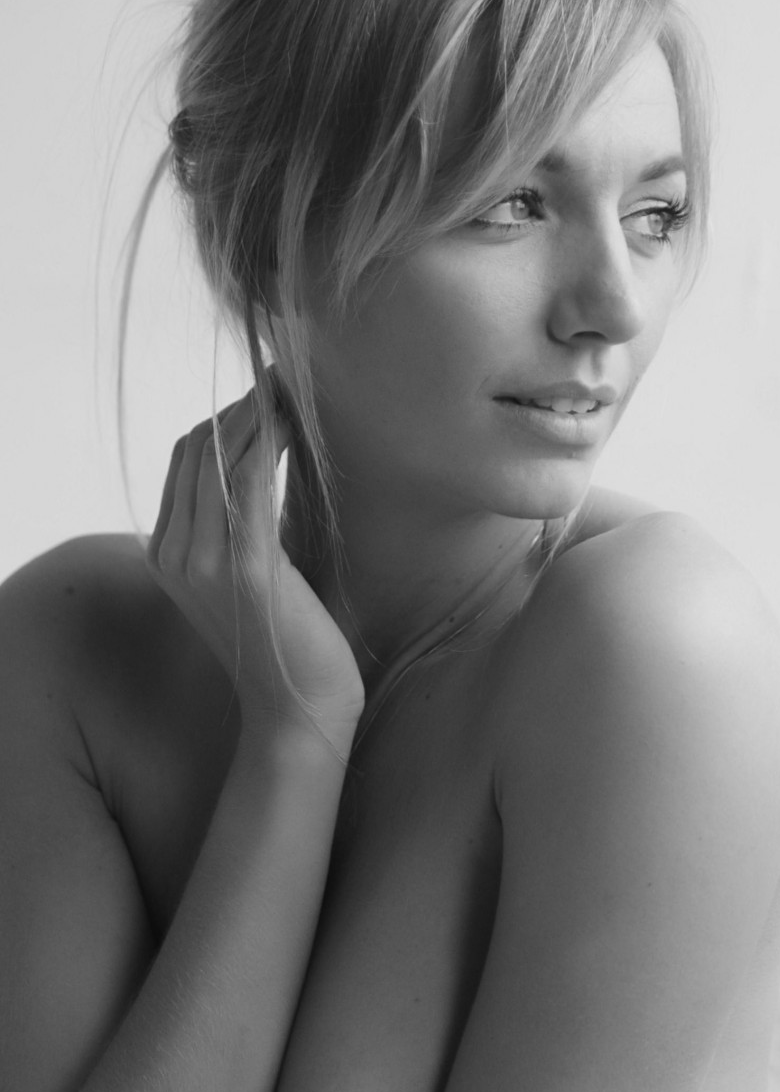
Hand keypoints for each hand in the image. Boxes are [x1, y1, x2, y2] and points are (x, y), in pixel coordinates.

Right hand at [146, 385, 364, 741]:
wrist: (299, 709)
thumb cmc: (289, 641)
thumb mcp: (250, 574)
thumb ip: (241, 526)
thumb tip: (266, 464)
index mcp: (167, 554)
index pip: (186, 460)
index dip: (227, 419)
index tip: (269, 395)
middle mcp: (174, 553)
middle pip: (198, 448)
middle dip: (243, 406)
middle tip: (286, 382)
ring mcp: (203, 558)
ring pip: (223, 453)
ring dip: (260, 411)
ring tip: (295, 391)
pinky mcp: (245, 562)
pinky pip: (252, 475)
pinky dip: (272, 437)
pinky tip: (296, 421)